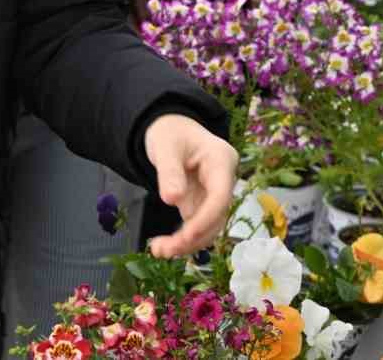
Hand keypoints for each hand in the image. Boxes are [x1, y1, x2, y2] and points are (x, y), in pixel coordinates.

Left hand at [142, 113, 237, 258]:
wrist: (171, 131)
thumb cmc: (170, 133)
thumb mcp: (165, 146)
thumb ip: (169, 171)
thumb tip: (172, 200)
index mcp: (221, 160)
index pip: (220, 196)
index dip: (205, 219)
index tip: (185, 236)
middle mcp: (224, 180)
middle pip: (217, 217)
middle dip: (193, 238)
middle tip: (163, 250)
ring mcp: (215, 194)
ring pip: (209, 227)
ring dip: (187, 244)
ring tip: (159, 251)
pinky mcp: (203, 204)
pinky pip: (198, 226)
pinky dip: (183, 239)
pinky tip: (164, 246)